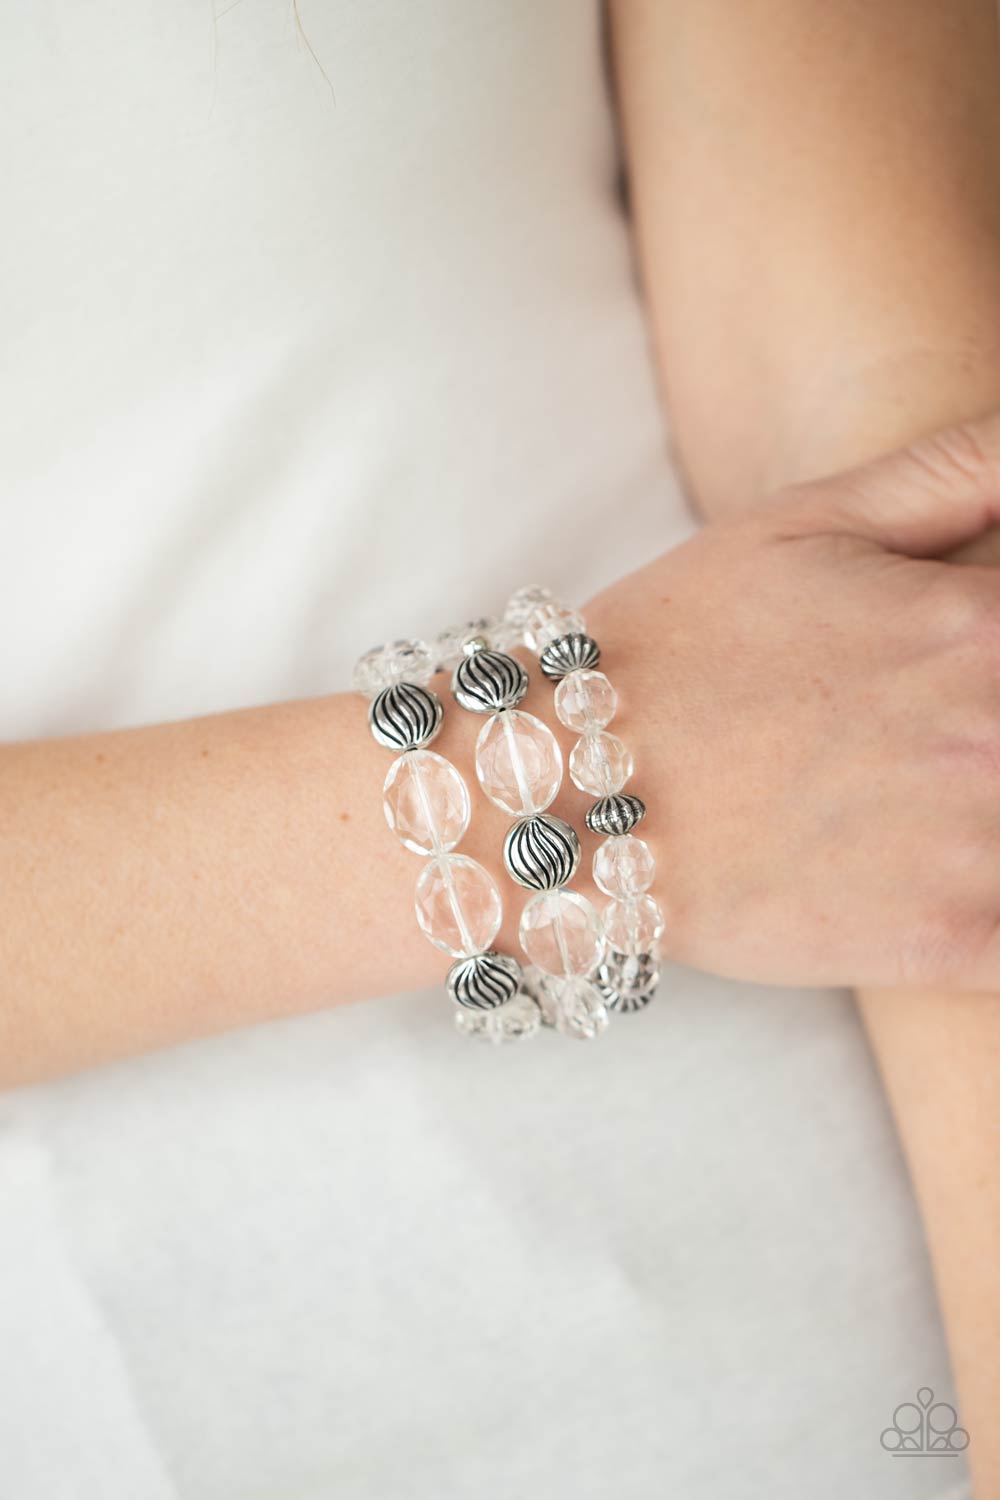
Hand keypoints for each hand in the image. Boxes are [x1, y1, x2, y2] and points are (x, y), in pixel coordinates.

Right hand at [584, 413, 999, 990]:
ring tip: (959, 776)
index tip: (988, 649)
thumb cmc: (679, 647)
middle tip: (964, 721)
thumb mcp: (808, 522)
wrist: (566, 797)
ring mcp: (986, 853)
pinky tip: (977, 859)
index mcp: (985, 625)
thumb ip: (963, 468)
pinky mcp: (953, 946)